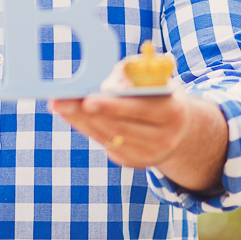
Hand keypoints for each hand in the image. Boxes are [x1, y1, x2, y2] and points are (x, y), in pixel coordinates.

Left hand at [49, 62, 227, 194]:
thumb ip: (131, 77)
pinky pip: (106, 144)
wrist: (181, 129)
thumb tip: (106, 88)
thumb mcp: (153, 78)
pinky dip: (87, 128)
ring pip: (109, 137)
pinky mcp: (134, 162)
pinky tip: (72, 115)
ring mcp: (150, 155)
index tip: (87, 100)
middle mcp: (165, 139)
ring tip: (60, 105)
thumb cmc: (160, 93)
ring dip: (81, 121)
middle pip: (119, 127)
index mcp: (174, 112)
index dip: (112, 106)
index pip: (139, 110)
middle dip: (87, 113)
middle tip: (61, 101)